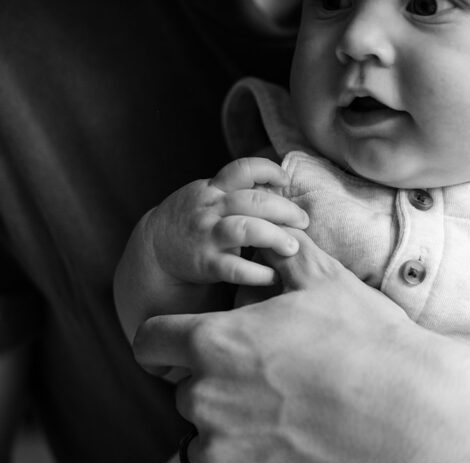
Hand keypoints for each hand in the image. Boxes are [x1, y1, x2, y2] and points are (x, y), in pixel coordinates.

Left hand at [132, 230, 451, 462]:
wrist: (418, 415)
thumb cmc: (373, 343)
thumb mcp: (328, 282)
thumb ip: (283, 257)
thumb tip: (269, 236)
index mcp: (215, 344)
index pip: (151, 343)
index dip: (170, 346)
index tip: (192, 356)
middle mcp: (206, 400)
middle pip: (187, 399)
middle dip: (219, 396)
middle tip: (274, 398)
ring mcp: (223, 457)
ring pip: (202, 450)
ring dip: (230, 444)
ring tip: (287, 438)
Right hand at [142, 157, 308, 286]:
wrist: (156, 249)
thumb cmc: (196, 221)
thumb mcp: (210, 196)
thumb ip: (239, 191)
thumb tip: (281, 185)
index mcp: (215, 188)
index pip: (243, 168)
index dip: (268, 171)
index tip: (285, 181)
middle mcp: (211, 208)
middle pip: (253, 201)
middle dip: (285, 210)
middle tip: (303, 221)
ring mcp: (207, 235)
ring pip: (246, 229)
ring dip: (275, 237)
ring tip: (293, 248)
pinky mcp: (206, 263)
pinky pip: (236, 268)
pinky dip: (258, 273)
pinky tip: (274, 276)